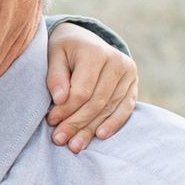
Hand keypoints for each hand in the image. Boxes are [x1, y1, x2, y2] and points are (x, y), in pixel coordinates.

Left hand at [47, 27, 139, 149]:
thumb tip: (59, 100)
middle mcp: (117, 61)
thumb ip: (55, 76)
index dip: (66, 109)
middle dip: (76, 123)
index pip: (82, 91)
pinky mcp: (133, 84)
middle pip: (96, 102)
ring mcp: (128, 73)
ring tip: (74, 145)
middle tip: (60, 139)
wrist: (85, 39)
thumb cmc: (65, 49)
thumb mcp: (54, 55)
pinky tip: (99, 135)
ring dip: (91, 129)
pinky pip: (125, 108)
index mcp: (95, 52)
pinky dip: (113, 123)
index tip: (50, 121)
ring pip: (109, 108)